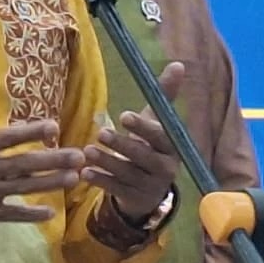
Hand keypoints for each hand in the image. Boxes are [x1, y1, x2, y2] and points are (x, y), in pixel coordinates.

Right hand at [0, 66, 85, 232]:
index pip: (7, 138)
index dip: (31, 132)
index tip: (54, 126)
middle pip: (23, 164)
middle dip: (53, 160)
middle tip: (79, 156)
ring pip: (22, 189)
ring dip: (50, 184)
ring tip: (74, 179)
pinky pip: (10, 215)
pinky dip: (30, 215)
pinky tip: (50, 212)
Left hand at [81, 62, 184, 221]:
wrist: (150, 187)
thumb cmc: (150, 144)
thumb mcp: (156, 121)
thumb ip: (164, 94)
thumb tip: (179, 63)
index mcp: (171, 146)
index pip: (160, 136)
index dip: (143, 127)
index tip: (124, 116)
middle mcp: (165, 167)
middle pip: (144, 157)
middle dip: (122, 145)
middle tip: (100, 133)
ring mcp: (151, 186)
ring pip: (128, 174)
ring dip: (107, 162)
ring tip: (87, 151)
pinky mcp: (135, 199)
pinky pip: (118, 190)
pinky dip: (101, 181)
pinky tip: (84, 173)